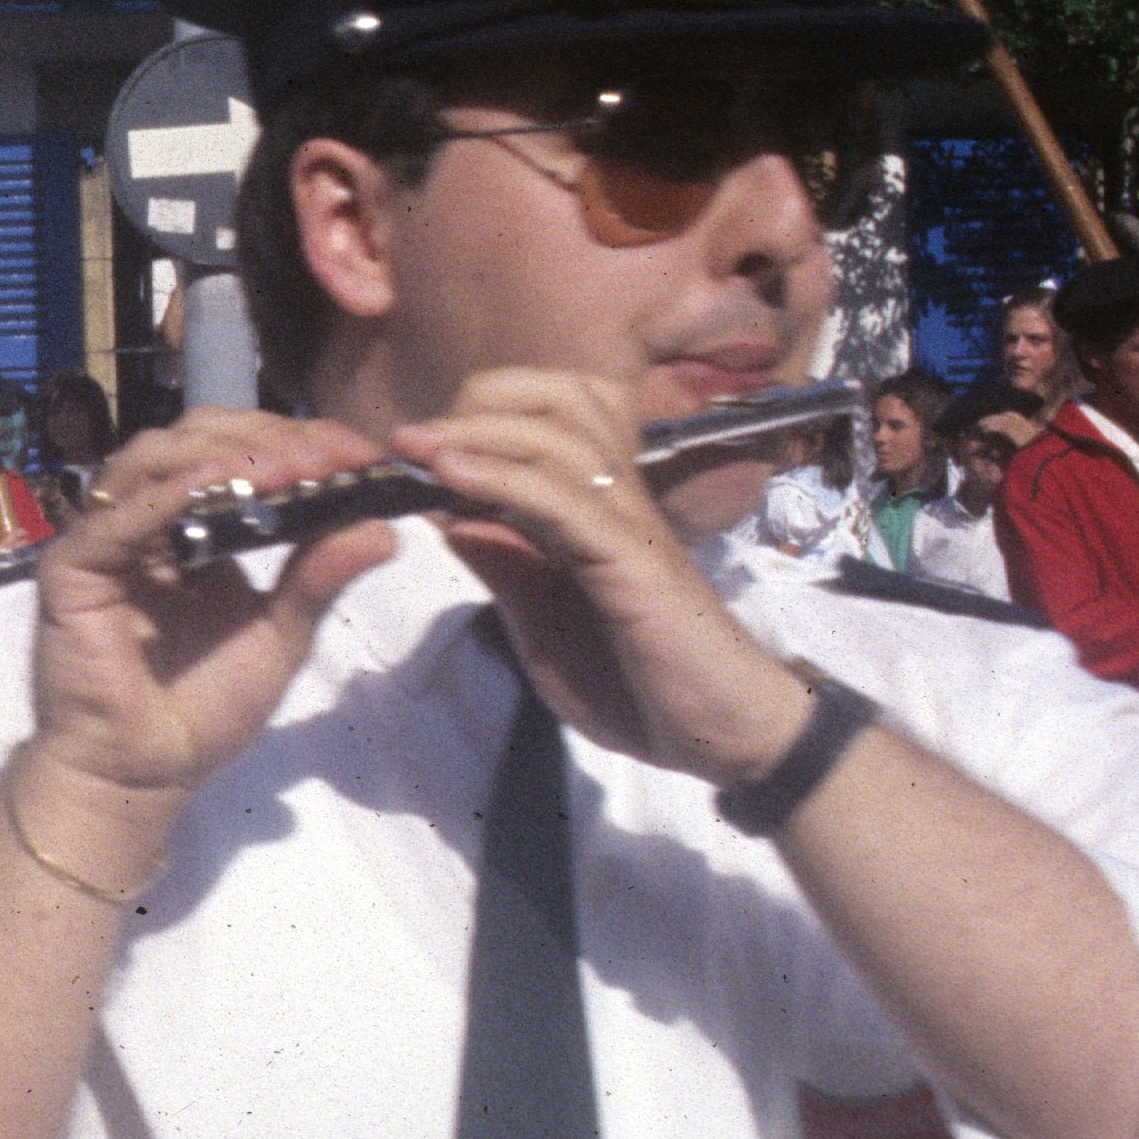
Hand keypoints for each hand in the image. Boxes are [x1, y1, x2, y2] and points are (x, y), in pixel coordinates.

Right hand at [27, 411, 406, 815]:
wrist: (144, 773)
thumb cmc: (205, 709)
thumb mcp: (280, 635)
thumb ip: (319, 577)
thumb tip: (385, 527)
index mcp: (194, 525)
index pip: (240, 454)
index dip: (297, 442)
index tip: (357, 452)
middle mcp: (146, 517)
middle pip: (197, 438)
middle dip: (268, 440)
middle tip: (327, 457)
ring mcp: (105, 537)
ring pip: (153, 457)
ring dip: (223, 456)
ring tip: (283, 470)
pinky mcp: (71, 567)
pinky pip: (115, 518)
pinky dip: (165, 495)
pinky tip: (214, 487)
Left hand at [396, 369, 821, 785]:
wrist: (725, 738)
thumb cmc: (640, 687)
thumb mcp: (544, 629)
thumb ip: (505, 570)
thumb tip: (448, 517)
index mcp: (595, 506)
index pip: (549, 417)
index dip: (479, 415)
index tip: (413, 449)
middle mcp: (617, 498)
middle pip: (559, 400)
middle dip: (480, 401)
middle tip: (413, 439)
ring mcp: (630, 524)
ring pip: (562, 434)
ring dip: (480, 431)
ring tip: (418, 447)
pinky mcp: (637, 561)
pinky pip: (567, 501)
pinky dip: (503, 479)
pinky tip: (452, 476)